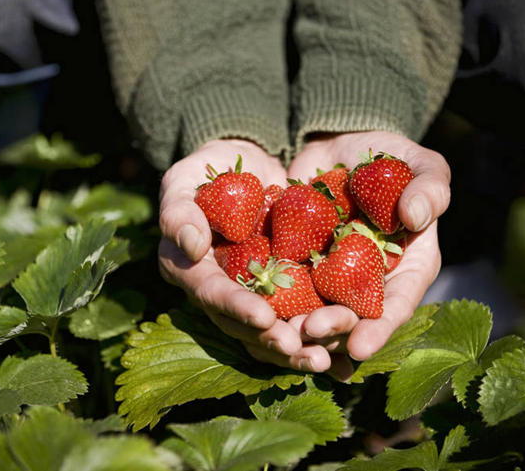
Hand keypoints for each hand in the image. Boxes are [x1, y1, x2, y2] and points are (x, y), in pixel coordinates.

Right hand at [158, 139, 351, 376]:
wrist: (248, 163)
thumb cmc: (208, 169)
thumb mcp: (185, 179)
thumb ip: (179, 210)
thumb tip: (191, 245)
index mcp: (189, 269)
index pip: (210, 292)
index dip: (235, 307)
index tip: (264, 317)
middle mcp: (220, 292)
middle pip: (242, 326)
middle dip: (272, 341)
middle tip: (301, 351)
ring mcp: (253, 296)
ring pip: (271, 333)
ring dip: (297, 350)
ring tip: (326, 360)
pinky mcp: (283, 291)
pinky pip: (299, 319)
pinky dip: (319, 336)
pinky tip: (345, 354)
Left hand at [288, 131, 450, 361]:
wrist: (340, 147)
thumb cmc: (392, 158)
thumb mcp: (419, 164)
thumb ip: (429, 187)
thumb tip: (416, 215)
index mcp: (407, 268)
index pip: (396, 305)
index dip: (379, 329)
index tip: (359, 348)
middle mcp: (368, 282)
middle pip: (352, 317)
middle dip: (332, 329)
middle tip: (309, 332)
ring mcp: (330, 276)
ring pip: (315, 309)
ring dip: (298, 325)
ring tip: (280, 332)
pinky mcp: (297, 263)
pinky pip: (283, 285)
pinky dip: (272, 300)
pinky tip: (257, 312)